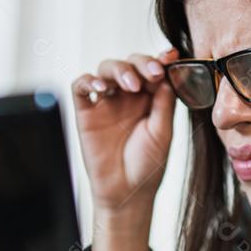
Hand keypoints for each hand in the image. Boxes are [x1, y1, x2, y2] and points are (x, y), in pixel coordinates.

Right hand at [71, 48, 179, 212]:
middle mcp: (127, 96)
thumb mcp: (163, 133)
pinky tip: (100, 87)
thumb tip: (167, 76)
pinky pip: (81, 86)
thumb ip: (164, 104)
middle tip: (153, 72)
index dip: (161, 60)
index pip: (153, 69)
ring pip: (107, 68)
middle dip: (142, 62)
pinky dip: (88, 80)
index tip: (170, 57)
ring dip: (120, 69)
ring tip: (130, 84)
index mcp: (150, 98)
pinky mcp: (86, 111)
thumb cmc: (146, 165)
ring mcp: (106, 101)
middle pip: (131, 63)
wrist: (126, 193)